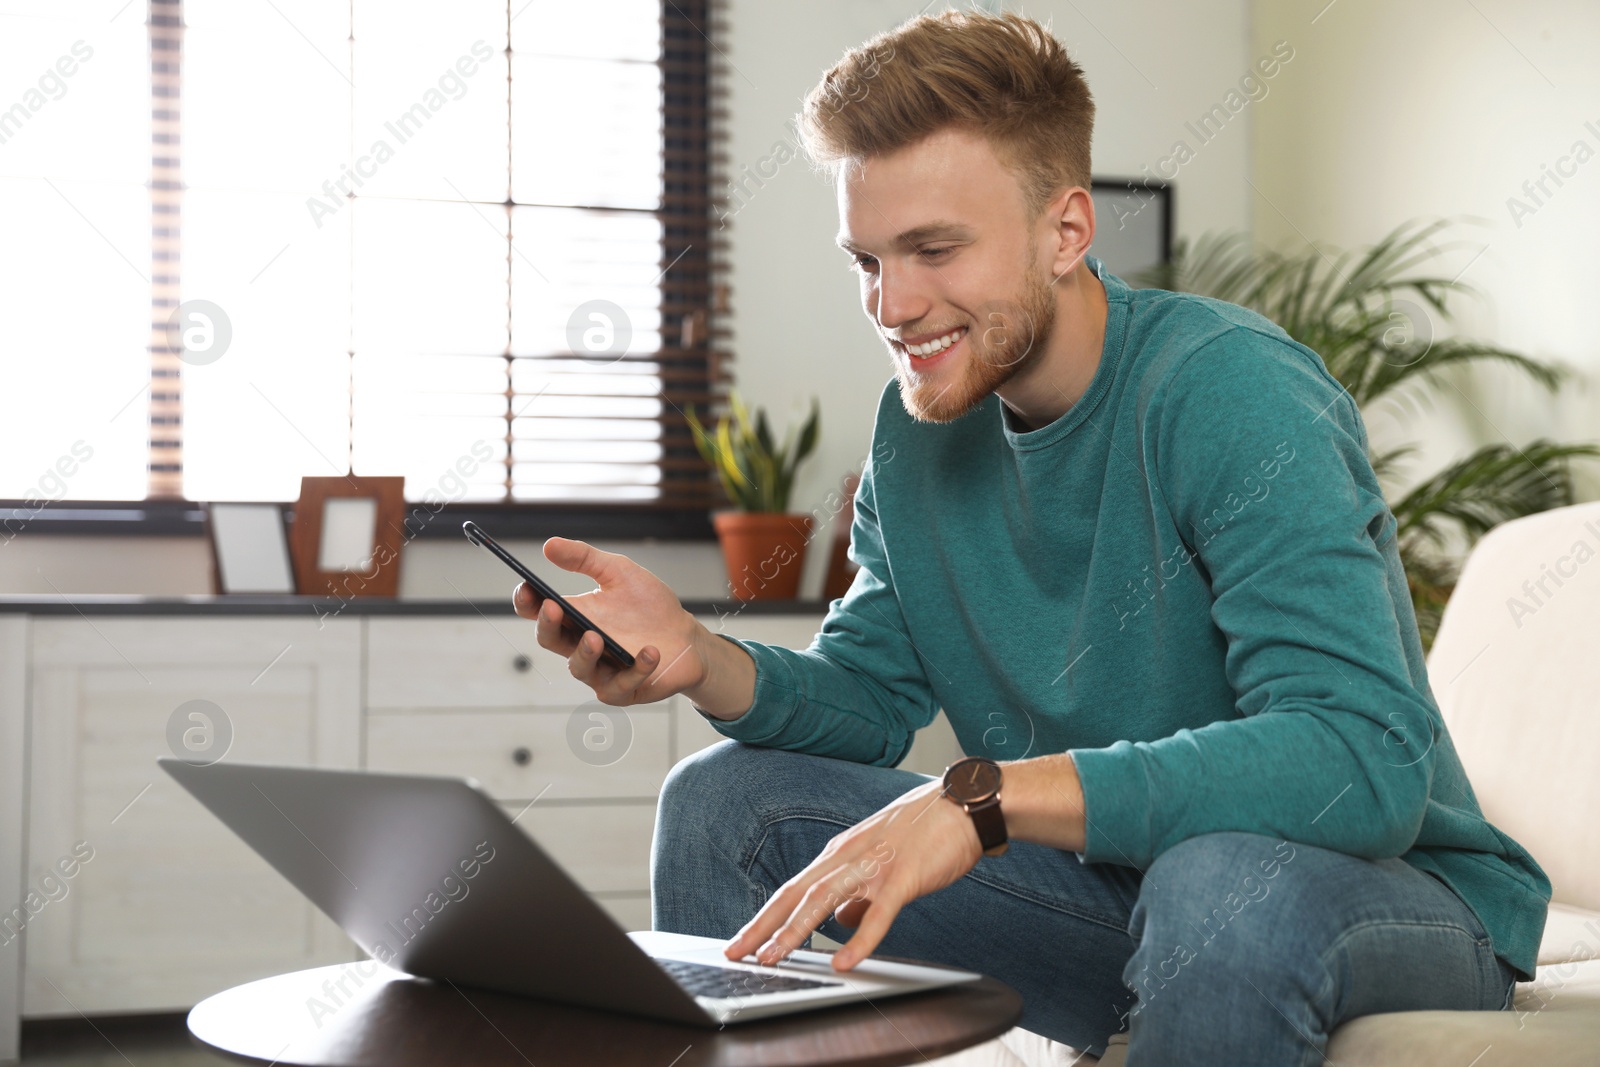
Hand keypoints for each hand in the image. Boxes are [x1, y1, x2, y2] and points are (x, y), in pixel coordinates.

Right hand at [513, 537, 705, 705]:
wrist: (687, 636)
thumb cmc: (649, 606)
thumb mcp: (619, 572)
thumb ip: (585, 559)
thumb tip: (549, 545)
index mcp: (575, 616)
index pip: (538, 612)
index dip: (526, 602)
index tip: (527, 588)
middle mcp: (580, 644)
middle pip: (550, 640)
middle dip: (547, 625)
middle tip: (554, 608)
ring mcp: (601, 670)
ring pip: (579, 668)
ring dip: (585, 653)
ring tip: (595, 637)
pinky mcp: (624, 689)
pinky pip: (621, 685)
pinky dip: (636, 669)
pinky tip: (650, 652)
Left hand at [723, 778, 982, 971]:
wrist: (966, 805)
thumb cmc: (927, 833)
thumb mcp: (881, 861)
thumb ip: (858, 894)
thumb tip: (840, 922)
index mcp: (842, 854)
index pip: (793, 889)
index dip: (764, 918)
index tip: (741, 942)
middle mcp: (849, 857)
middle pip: (796, 894)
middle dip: (763, 926)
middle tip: (735, 953)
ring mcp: (875, 865)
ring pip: (823, 900)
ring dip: (794, 930)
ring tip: (772, 957)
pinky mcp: (904, 876)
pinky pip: (879, 913)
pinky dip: (859, 939)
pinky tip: (843, 960)